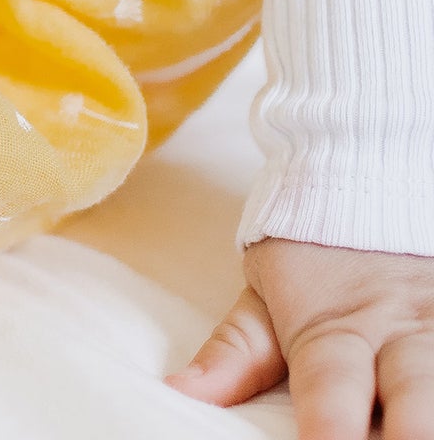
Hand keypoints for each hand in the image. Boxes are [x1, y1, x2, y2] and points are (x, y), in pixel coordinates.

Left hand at [168, 238, 433, 438]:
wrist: (363, 177)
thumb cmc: (308, 251)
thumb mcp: (265, 294)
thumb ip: (234, 350)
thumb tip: (182, 394)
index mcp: (335, 327)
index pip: (330, 385)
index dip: (331, 427)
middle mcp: (397, 329)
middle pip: (412, 390)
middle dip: (409, 433)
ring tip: (427, 436)